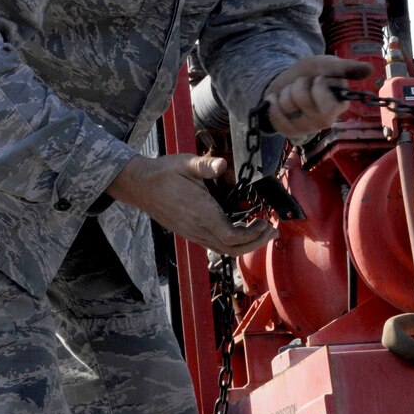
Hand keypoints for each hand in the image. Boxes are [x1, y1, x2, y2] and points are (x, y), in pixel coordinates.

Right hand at [106, 153, 276, 255]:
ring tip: (263, 231)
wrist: (140, 185)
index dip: (252, 235)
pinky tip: (242, 228)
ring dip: (246, 244)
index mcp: (200, 213)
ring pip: (223, 249)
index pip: (231, 237)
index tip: (266, 222)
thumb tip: (221, 164)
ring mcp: (192, 233)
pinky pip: (215, 244)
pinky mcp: (190, 232)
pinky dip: (233, 241)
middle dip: (255, 243)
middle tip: (272, 230)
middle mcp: (197, 229)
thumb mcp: (186, 164)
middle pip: (231, 249)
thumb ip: (205, 166)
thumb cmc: (164, 173)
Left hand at [261, 55, 371, 138]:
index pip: (329, 107)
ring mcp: (307, 128)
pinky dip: (273, 105)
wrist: (289, 79)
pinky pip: (276, 120)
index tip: (317, 78)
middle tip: (303, 83)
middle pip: (303, 102)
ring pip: (287, 108)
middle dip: (298, 85)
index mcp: (339, 105)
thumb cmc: (312, 72)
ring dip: (285, 93)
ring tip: (291, 91)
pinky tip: (277, 99)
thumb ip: (346, 68)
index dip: (318, 88)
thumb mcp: (328, 64)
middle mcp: (326, 121)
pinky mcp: (290, 132)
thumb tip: (370, 69)